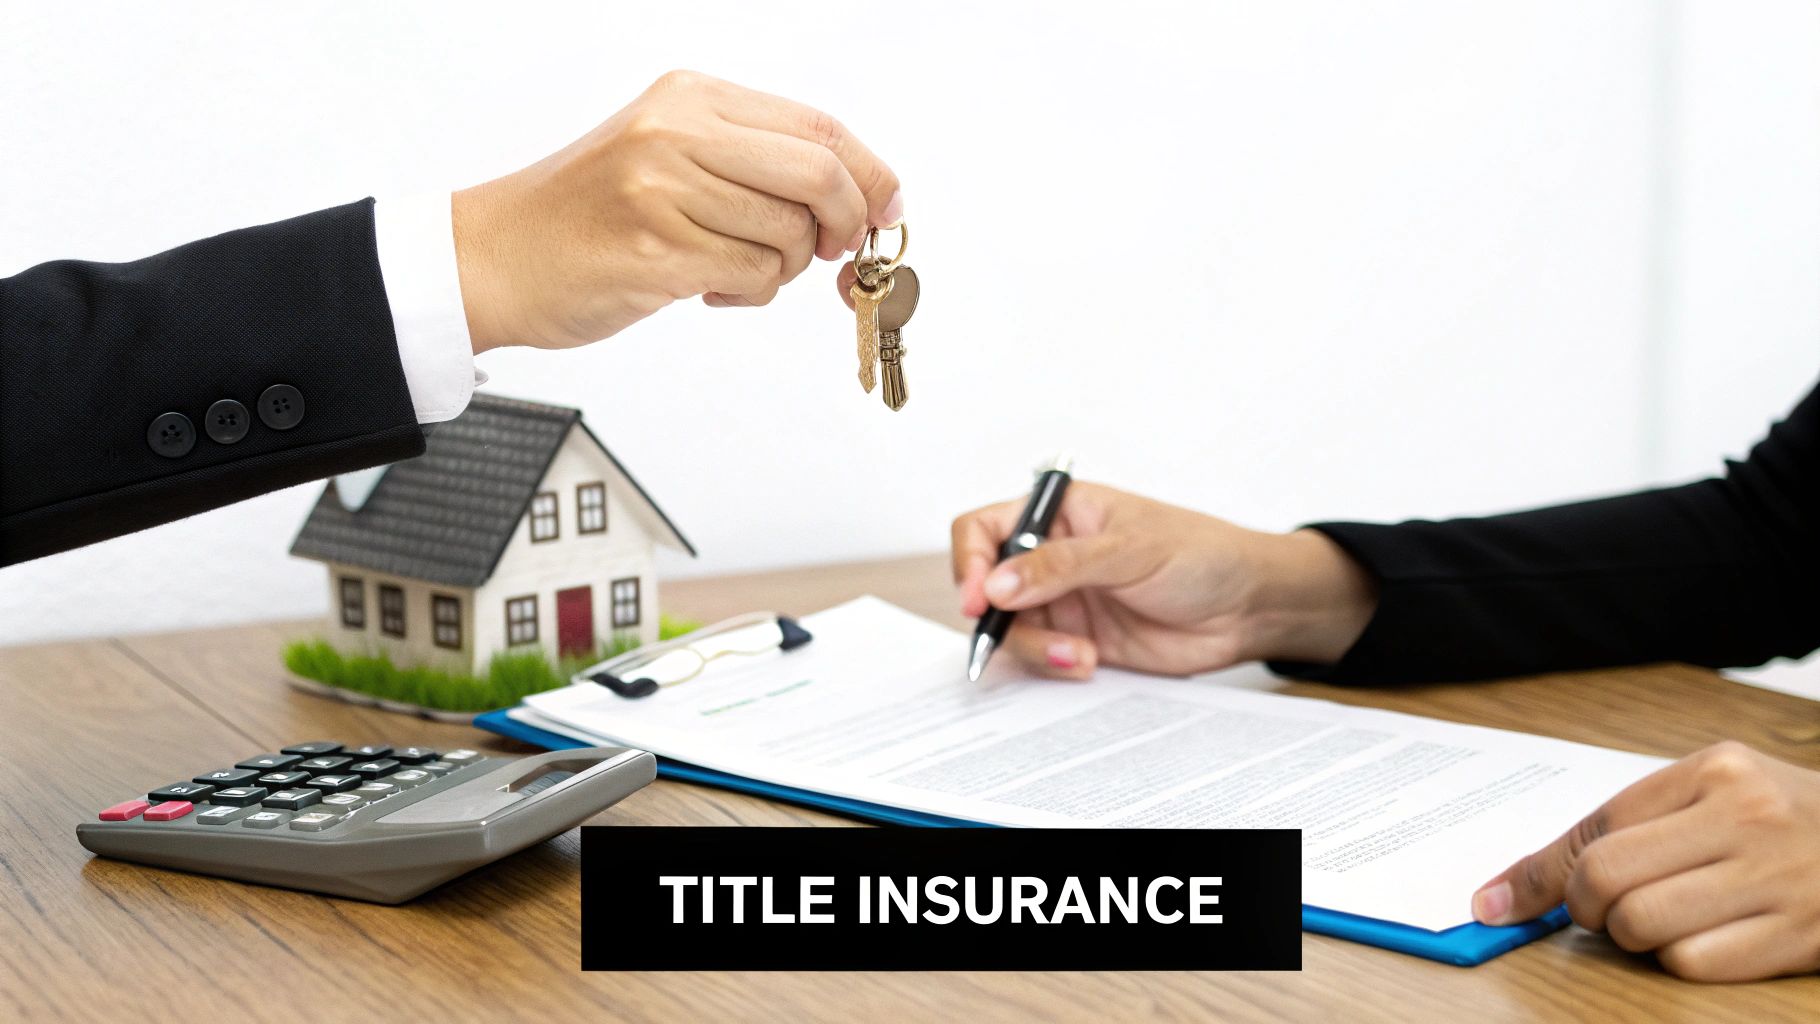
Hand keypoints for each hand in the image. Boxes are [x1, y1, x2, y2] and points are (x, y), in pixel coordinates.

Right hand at [452, 70, 902, 352]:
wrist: (494, 254)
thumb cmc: (587, 214)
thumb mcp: (668, 153)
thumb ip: (753, 161)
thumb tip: (859, 196)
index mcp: (690, 96)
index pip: (818, 126)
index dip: (870, 173)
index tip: (888, 210)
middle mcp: (678, 131)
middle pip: (819, 176)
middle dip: (843, 225)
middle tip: (826, 253)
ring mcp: (664, 189)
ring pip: (789, 236)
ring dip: (778, 270)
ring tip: (727, 269)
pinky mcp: (656, 250)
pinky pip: (754, 277)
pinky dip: (748, 293)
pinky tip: (705, 288)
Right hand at [949, 481, 1377, 677]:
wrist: (1249, 609)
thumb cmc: (1202, 555)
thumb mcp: (1131, 550)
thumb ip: (1061, 565)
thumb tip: (997, 582)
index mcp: (1060, 514)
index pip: (986, 528)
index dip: (970, 560)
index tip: (977, 595)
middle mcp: (1052, 557)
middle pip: (987, 586)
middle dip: (998, 616)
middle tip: (1013, 633)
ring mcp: (1064, 601)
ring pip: (1012, 629)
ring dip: (1035, 647)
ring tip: (1080, 654)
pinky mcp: (1079, 641)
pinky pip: (1042, 658)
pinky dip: (1054, 665)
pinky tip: (1089, 661)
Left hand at [1472, 741, 1819, 980]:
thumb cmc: (1788, 823)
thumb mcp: (1718, 795)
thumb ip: (1630, 827)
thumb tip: (1511, 889)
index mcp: (1715, 770)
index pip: (1594, 826)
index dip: (1537, 875)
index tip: (1495, 904)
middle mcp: (1745, 816)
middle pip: (1606, 877)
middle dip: (1584, 909)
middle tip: (1601, 912)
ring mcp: (1775, 877)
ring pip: (1641, 925)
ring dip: (1634, 937)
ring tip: (1666, 920)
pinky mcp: (1798, 936)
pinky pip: (1693, 965)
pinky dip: (1682, 962)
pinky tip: (1711, 939)